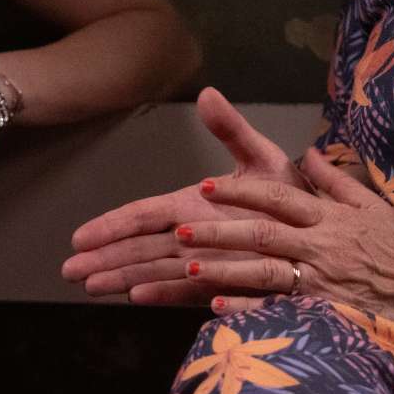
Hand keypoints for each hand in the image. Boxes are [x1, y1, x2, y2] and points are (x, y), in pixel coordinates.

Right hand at [61, 87, 308, 304]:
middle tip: (68, 270)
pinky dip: (163, 295)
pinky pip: (188, 292)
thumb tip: (207, 93)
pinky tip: (136, 299)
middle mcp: (193, 234)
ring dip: (122, 278)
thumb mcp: (261, 157)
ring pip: (153, 271)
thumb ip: (232, 130)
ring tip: (89, 287)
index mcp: (193, 204)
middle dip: (104, 258)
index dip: (110, 225)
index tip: (79, 235)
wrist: (325, 230)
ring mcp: (206, 261)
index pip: (142, 215)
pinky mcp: (225, 285)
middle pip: (138, 247)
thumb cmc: (292, 195)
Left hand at [179, 145, 393, 323]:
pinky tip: (215, 305)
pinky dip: (246, 309)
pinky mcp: (320, 313)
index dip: (240, 191)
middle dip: (219, 230)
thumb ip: (334, 180)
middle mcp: (320, 247)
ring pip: (263, 272)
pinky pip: (276, 311)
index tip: (207, 186)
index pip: (277, 199)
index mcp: (329, 217)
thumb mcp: (371, 205)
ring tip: (188, 265)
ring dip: (224, 268)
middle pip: (261, 234)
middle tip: (180, 228)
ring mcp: (318, 283)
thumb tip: (308, 151)